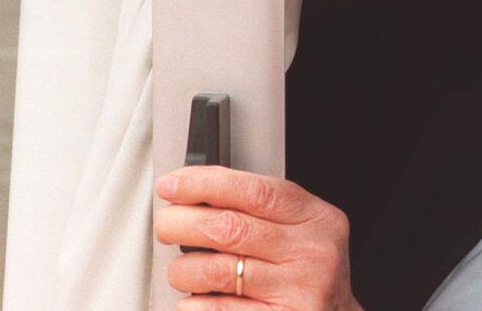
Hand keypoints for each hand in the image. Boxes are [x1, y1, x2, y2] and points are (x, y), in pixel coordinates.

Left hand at [154, 165, 363, 309]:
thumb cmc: (307, 271)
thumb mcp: (302, 230)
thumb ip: (261, 210)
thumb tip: (195, 192)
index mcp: (317, 220)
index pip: (256, 191)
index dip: (206, 184)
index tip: (173, 185)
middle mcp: (312, 254)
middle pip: (230, 228)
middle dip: (181, 223)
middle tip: (165, 224)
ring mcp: (297, 291)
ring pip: (216, 271)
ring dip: (183, 269)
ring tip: (182, 270)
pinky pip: (218, 310)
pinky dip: (194, 304)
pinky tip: (195, 299)